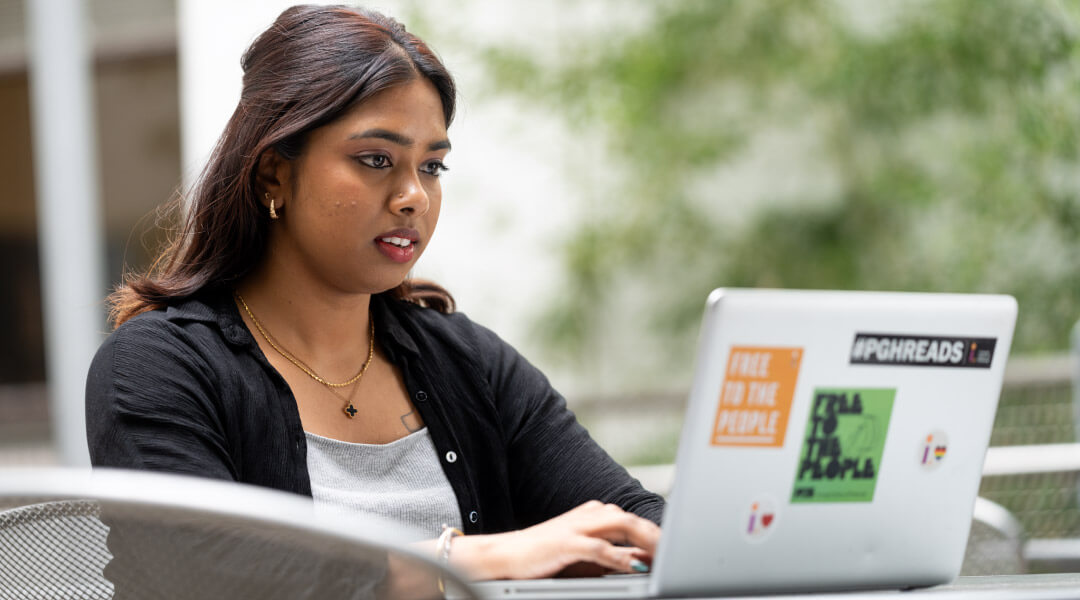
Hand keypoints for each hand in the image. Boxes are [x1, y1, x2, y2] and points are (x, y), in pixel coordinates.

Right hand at [451, 501, 660, 579]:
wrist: (505, 555)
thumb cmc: (545, 557)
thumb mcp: (585, 557)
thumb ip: (614, 556)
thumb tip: (645, 560)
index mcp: (593, 514)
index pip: (632, 520)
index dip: (655, 533)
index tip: (677, 546)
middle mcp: (588, 515)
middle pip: (630, 518)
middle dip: (656, 534)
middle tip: (679, 550)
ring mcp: (576, 526)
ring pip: (620, 524)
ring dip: (645, 539)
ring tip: (664, 554)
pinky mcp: (566, 542)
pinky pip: (599, 547)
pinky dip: (620, 557)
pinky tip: (636, 566)